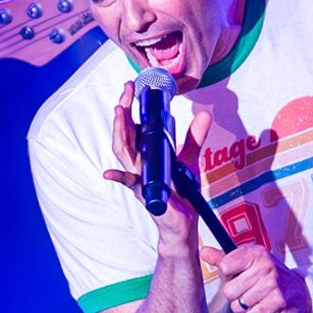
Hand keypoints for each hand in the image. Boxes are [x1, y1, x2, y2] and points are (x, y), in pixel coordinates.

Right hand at [103, 81, 210, 247]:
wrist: (183, 223)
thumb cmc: (181, 193)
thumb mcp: (188, 160)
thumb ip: (194, 137)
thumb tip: (204, 114)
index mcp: (146, 155)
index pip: (133, 128)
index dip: (130, 108)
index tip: (133, 88)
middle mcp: (138, 165)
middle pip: (124, 135)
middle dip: (122, 112)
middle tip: (125, 91)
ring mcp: (139, 179)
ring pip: (124, 153)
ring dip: (120, 132)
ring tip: (119, 111)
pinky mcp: (145, 194)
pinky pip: (129, 184)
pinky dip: (119, 179)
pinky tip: (109, 174)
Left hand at [199, 243, 311, 312]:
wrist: (299, 291)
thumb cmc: (268, 276)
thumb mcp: (248, 262)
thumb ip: (223, 258)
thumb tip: (203, 251)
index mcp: (255, 253)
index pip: (224, 267)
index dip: (228, 276)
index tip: (239, 275)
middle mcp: (265, 266)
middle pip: (229, 291)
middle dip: (236, 295)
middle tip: (250, 290)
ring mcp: (272, 284)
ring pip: (238, 305)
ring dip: (245, 306)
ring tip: (257, 298)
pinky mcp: (277, 301)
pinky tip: (264, 306)